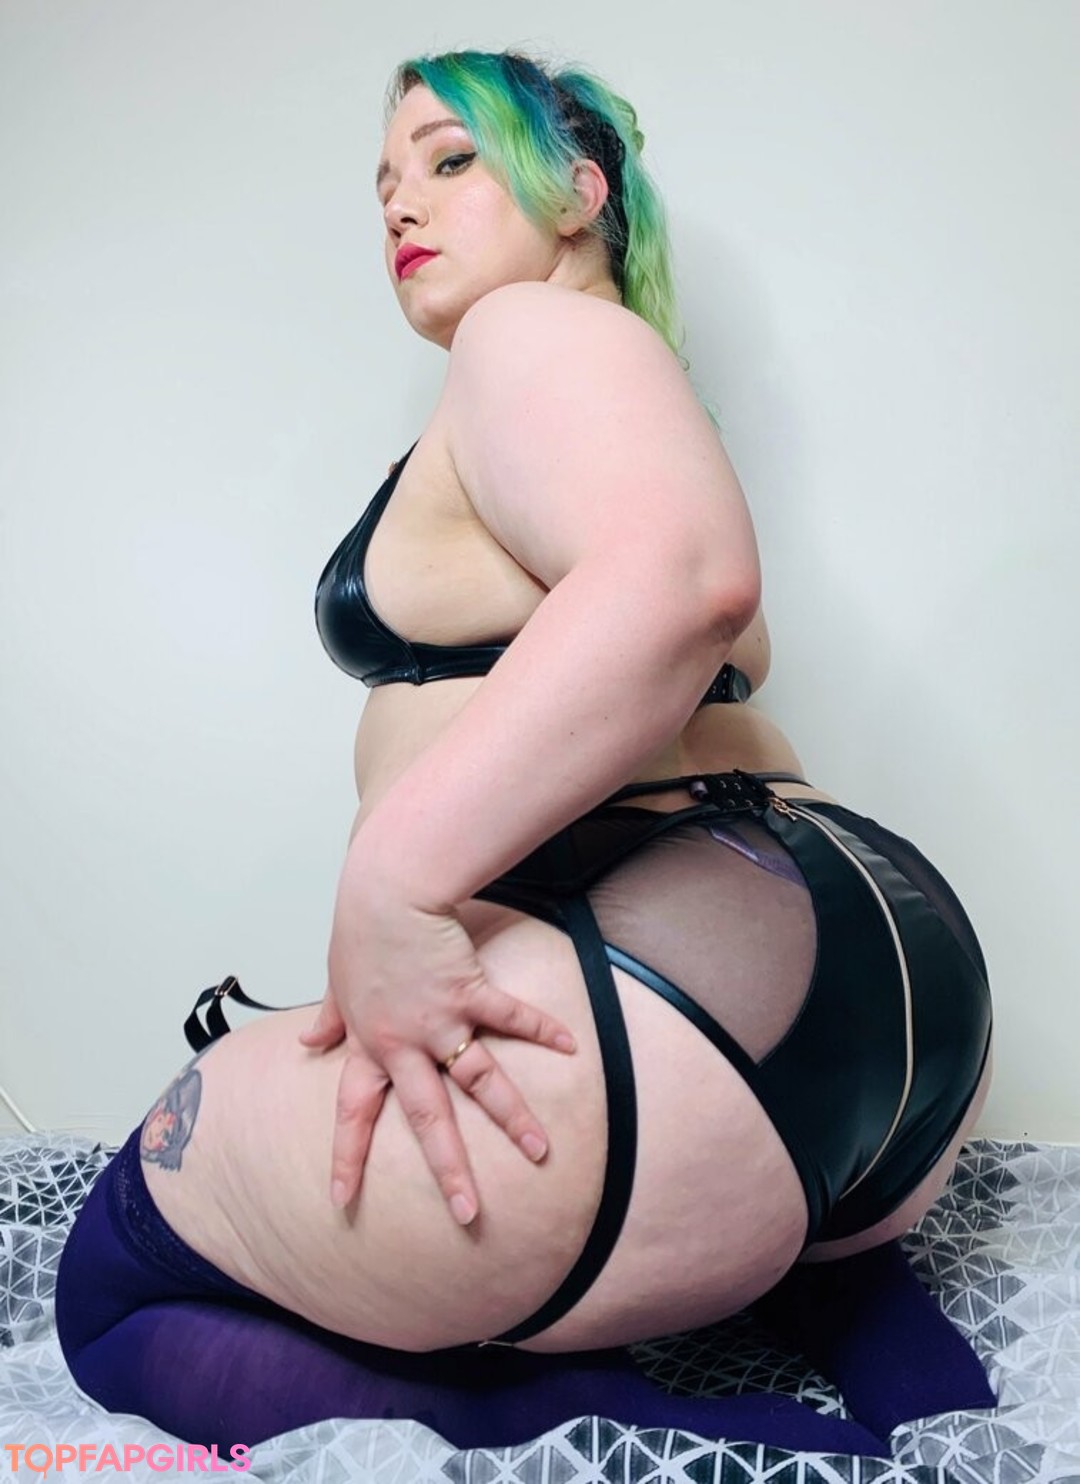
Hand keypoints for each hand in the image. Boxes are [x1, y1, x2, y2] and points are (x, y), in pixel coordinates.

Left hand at [299, 858, 575, 1221]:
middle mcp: (405, 1044)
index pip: (353, 1112)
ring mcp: (442, 1021)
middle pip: (430, 1119)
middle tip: (467, 1213)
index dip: (347, 1157)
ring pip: (481, 1081)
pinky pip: (512, 1017)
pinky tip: (572, 1046)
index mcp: (369, 1045)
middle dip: (450, 1169)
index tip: (342, 1201)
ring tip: (540, 1151)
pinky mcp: (471, 991)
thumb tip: (306, 1040)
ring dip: (512, 1118)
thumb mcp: (336, 982)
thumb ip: (330, 1019)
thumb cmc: (360, 932)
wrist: (387, 891)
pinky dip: (542, 1030)